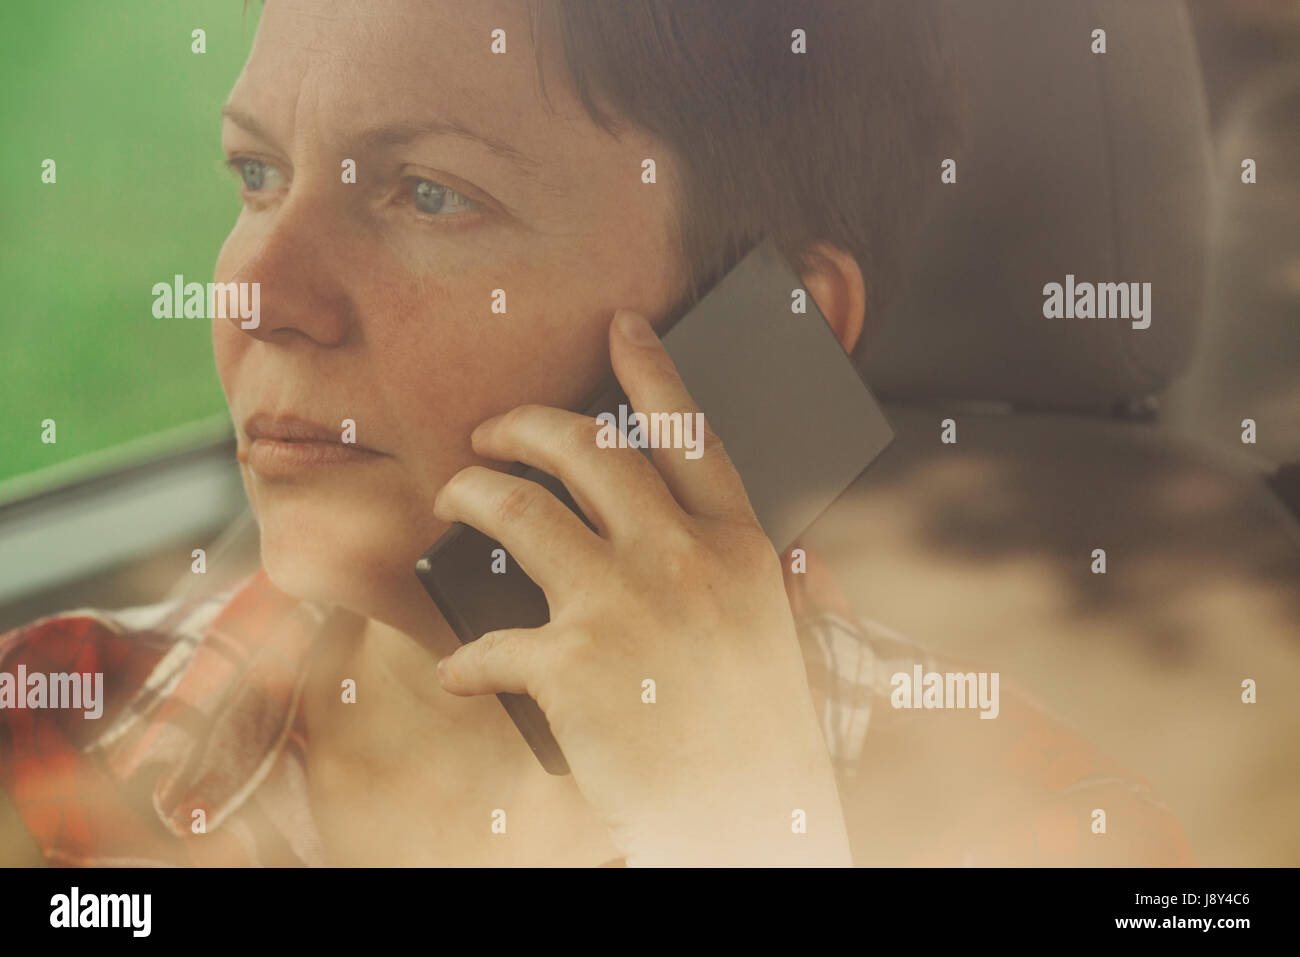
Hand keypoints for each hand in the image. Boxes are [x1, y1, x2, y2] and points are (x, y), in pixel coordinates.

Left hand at [432, 308, 852, 866]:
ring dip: (468, 497)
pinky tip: (459, 672)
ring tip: (451, 503)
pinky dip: (465, 661)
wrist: (749, 818)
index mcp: (738, 545)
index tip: (621, 327)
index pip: (691, 432)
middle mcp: (682, 557)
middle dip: (524, 425)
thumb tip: (738, 541)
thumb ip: (751, 573)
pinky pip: (489, 644)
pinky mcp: (572, 665)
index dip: (652, 370)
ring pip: (517, 509)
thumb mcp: (771, 634)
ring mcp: (625, 604)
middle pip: (587, 448)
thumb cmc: (758, 731)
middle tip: (492, 432)